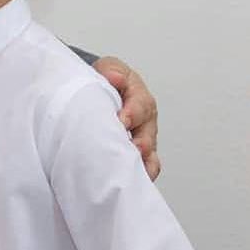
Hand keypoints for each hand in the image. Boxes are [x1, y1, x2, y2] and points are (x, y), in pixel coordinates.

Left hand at [93, 56, 160, 179]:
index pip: (141, 106)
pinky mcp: (136, 155)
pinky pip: (145, 168)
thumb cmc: (106, 82)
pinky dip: (140, 174)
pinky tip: (130, 180)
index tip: (123, 120)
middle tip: (132, 147)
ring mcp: (143, 140)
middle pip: (148, 134)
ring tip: (132, 168)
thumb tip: (115, 77)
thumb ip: (112, 71)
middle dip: (141, 142)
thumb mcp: (108, 69)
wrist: (99, 93)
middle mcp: (145, 121)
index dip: (133, 113)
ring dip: (142, 162)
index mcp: (140, 98)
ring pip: (149, 155)